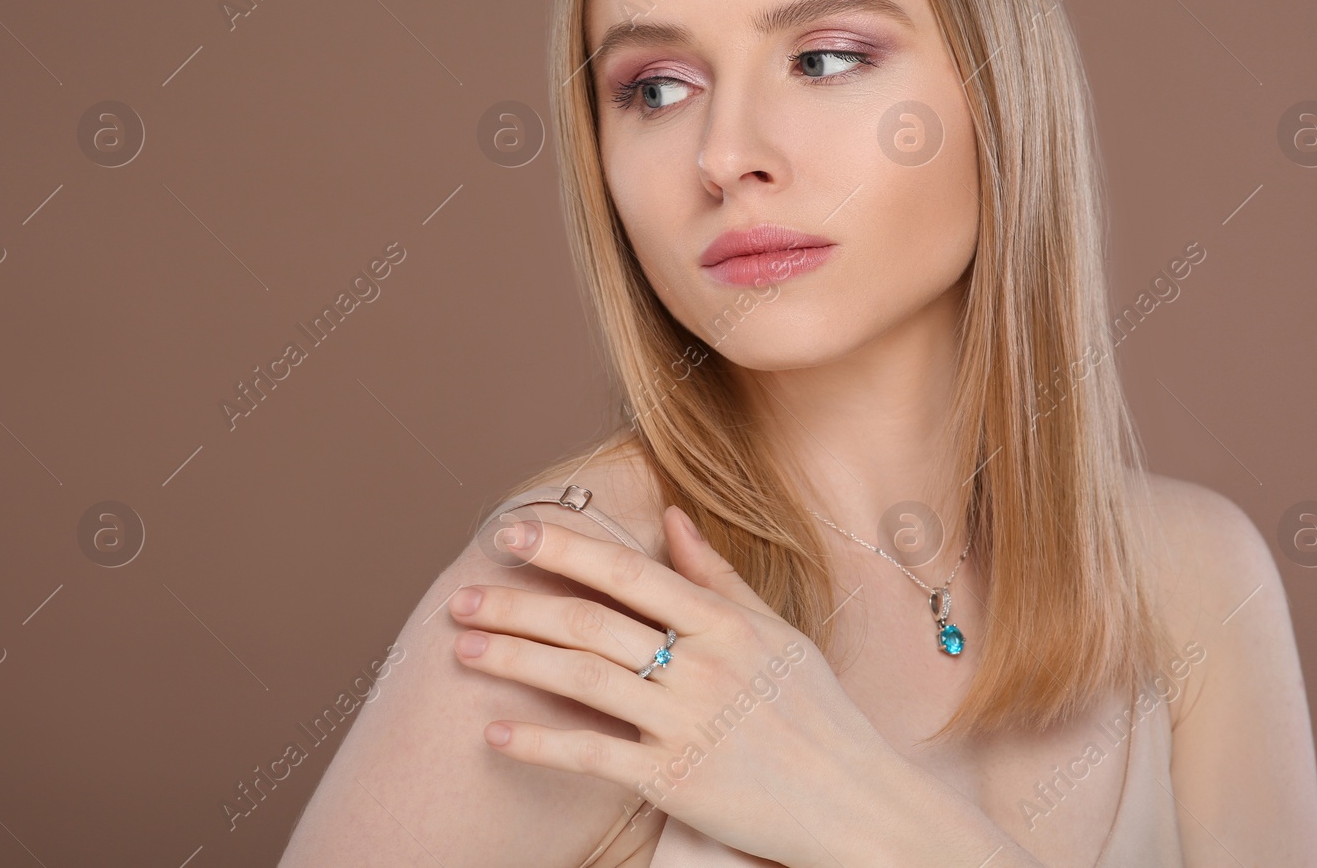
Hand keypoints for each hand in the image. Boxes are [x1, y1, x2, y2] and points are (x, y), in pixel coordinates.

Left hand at [446, 505, 890, 865]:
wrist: (855, 802)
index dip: (565, 548)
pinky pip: (593, 755)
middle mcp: (703, 665)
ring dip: (514, 660)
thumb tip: (671, 514)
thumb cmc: (817, 712)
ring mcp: (687, 722)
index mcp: (726, 622)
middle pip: (591, 622)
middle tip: (461, 593)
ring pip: (582, 678)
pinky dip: (540, 743)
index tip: (514, 532)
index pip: (629, 571)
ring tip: (461, 647)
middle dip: (518, 604)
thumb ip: (717, 576)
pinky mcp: (676, 780)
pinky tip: (496, 731)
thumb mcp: (776, 633)